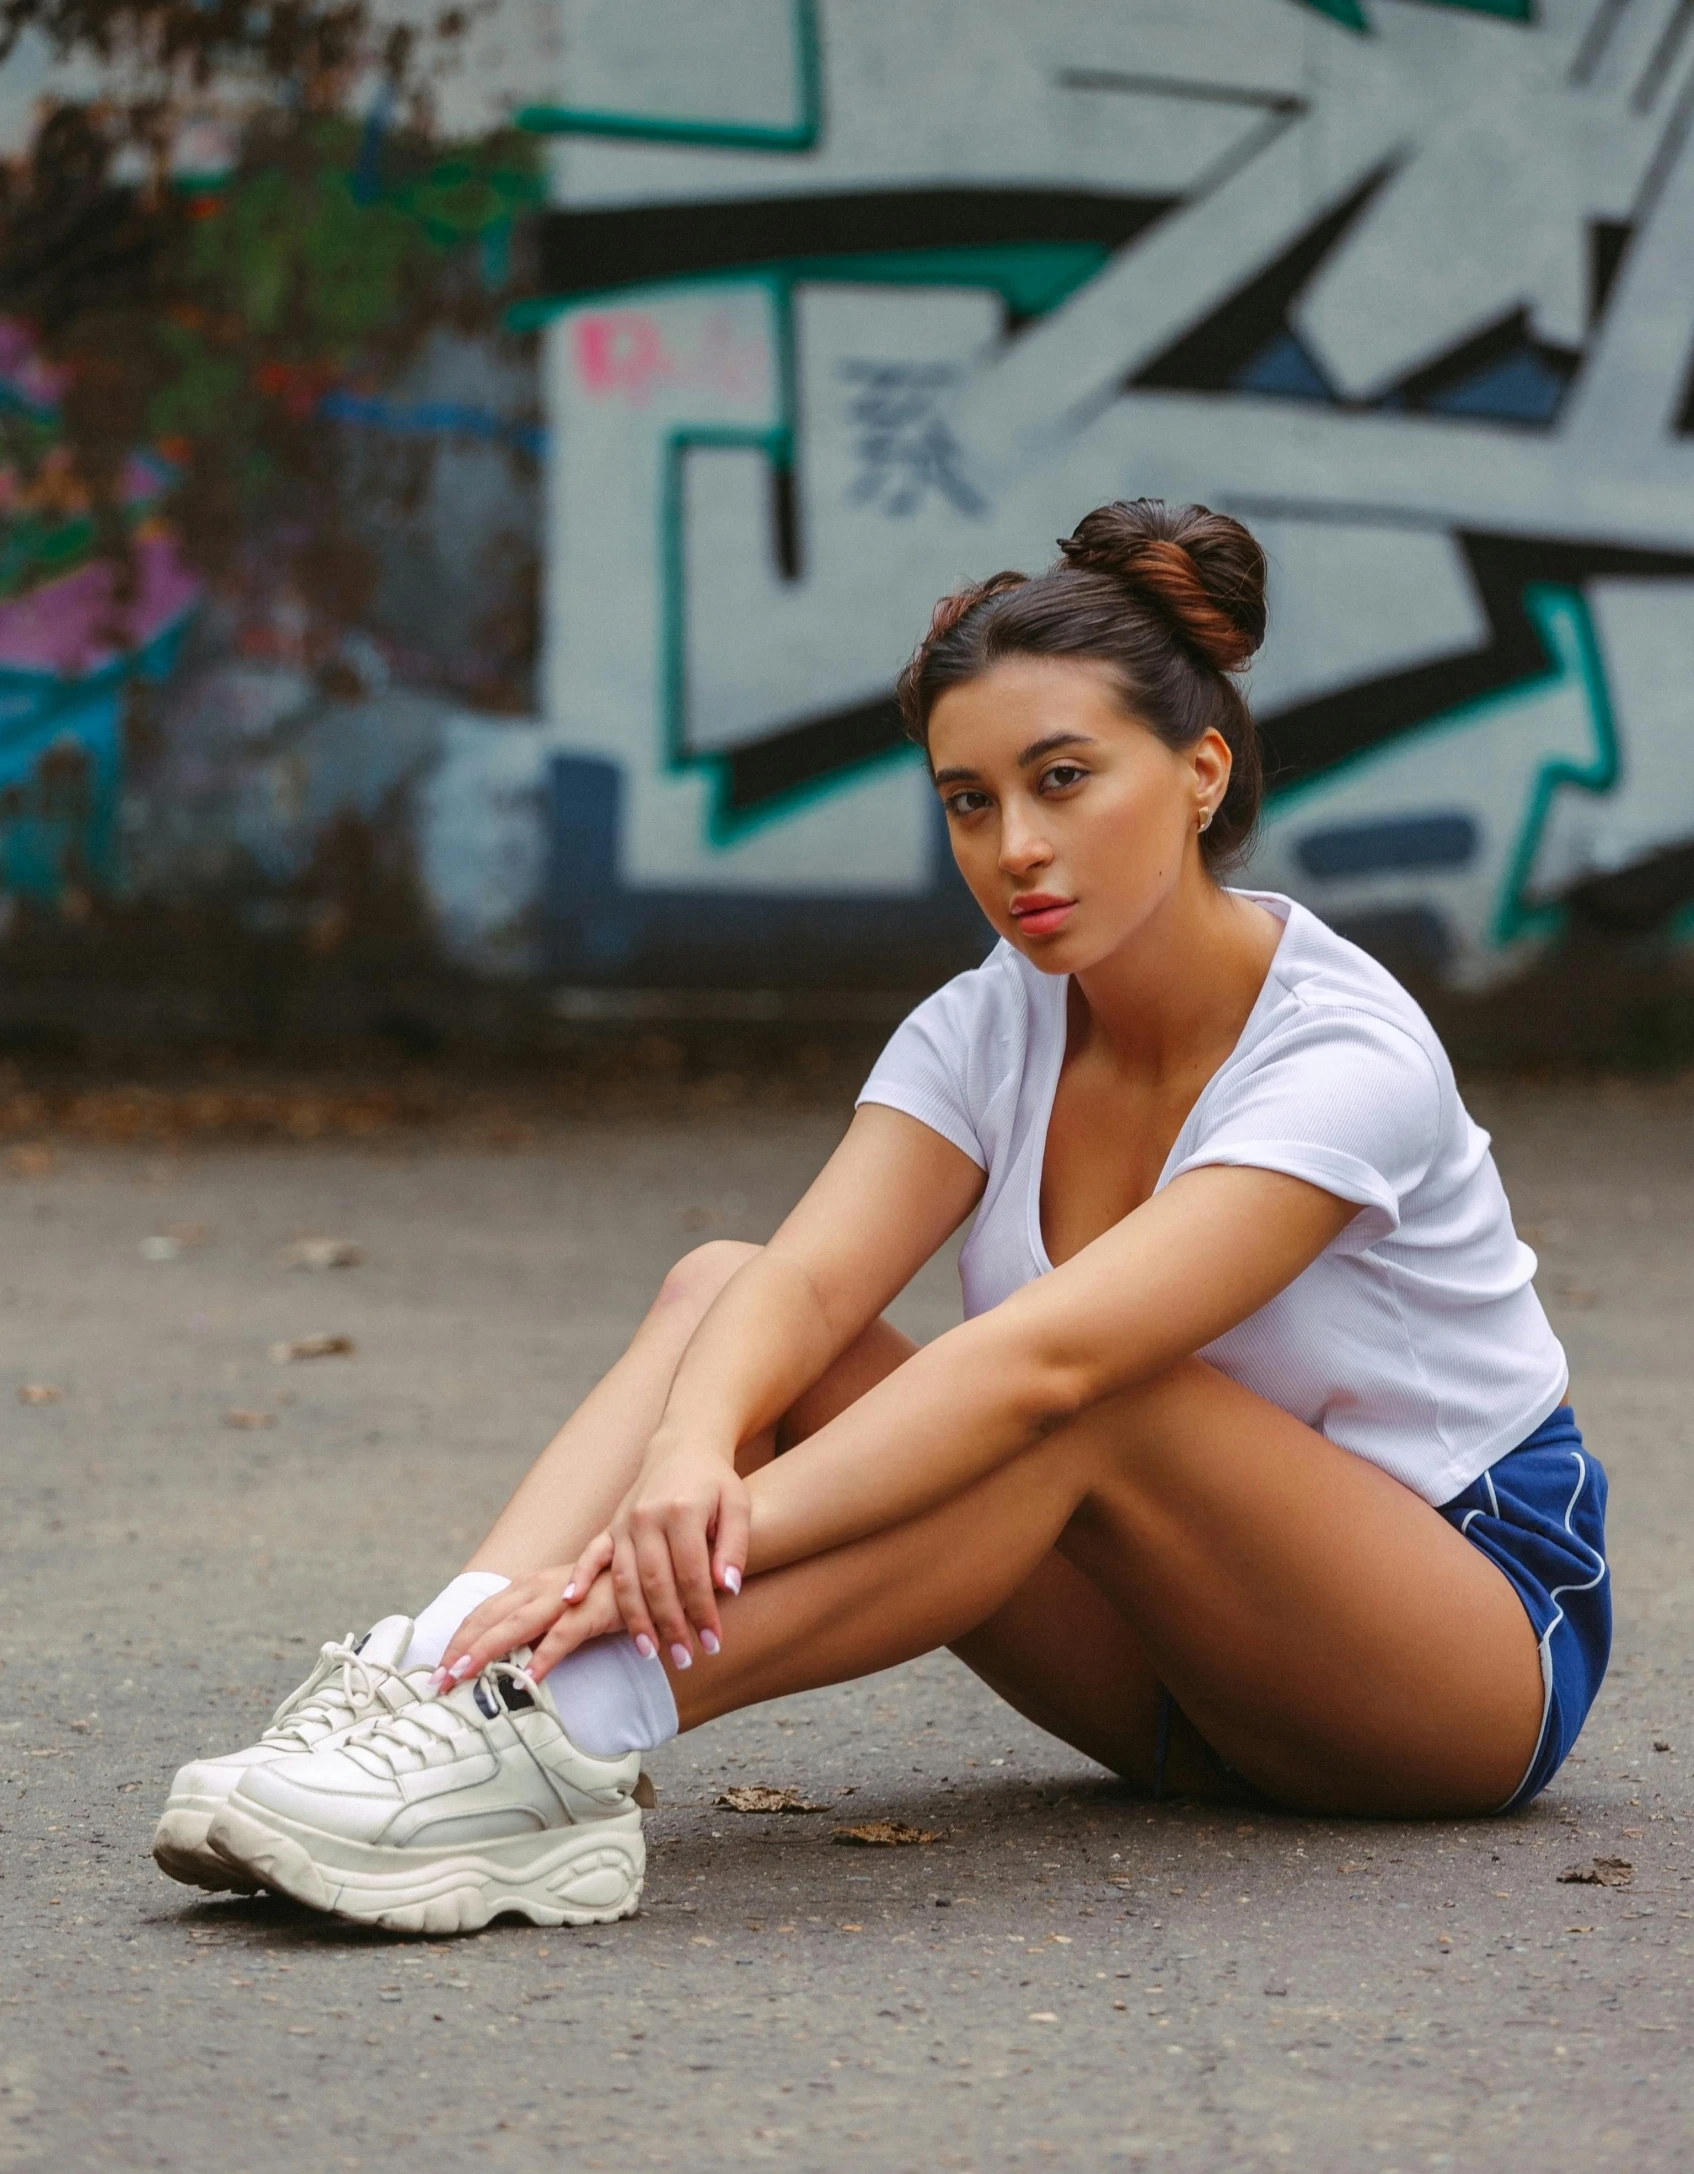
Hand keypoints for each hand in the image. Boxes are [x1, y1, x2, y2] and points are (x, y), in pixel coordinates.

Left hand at [431, 1565, 622, 1690]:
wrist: (644, 1576)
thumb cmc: (599, 1597)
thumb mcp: (556, 1611)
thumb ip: (529, 1631)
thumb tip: (499, 1664)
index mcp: (525, 1588)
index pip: (480, 1616)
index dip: (456, 1643)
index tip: (437, 1672)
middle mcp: (536, 1588)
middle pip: (487, 1620)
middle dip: (459, 1651)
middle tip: (438, 1683)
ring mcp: (562, 1597)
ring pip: (514, 1625)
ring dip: (485, 1651)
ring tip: (464, 1676)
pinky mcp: (590, 1611)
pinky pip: (562, 1636)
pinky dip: (543, 1657)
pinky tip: (528, 1679)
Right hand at [561, 1437, 748, 1666]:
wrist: (683, 1447)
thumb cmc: (715, 1482)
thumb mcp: (738, 1506)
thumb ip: (734, 1547)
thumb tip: (728, 1589)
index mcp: (682, 1511)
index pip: (692, 1573)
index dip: (702, 1611)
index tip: (713, 1643)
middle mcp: (648, 1518)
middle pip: (656, 1583)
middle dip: (670, 1625)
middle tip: (684, 1659)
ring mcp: (625, 1523)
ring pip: (625, 1578)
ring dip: (634, 1618)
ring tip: (649, 1652)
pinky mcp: (611, 1526)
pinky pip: (591, 1555)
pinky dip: (581, 1578)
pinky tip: (572, 1604)